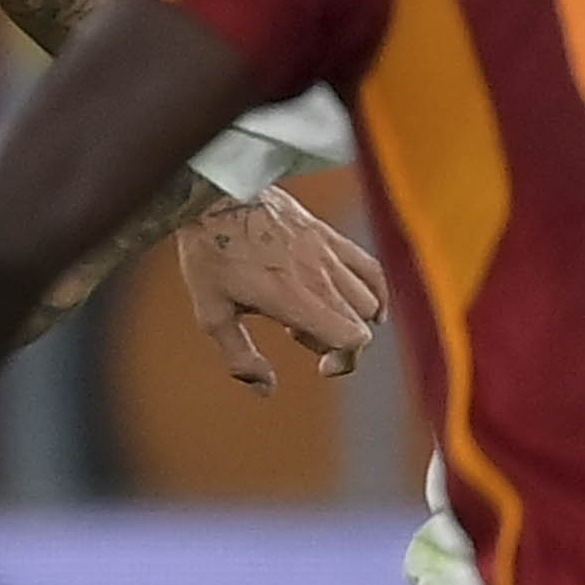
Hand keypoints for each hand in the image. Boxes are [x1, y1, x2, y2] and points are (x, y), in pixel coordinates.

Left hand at [181, 186, 384, 393]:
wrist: (214, 195)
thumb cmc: (209, 253)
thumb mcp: (211, 313)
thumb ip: (239, 357)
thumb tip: (266, 389)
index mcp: (293, 298)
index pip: (351, 338)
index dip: (344, 361)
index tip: (320, 365)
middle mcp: (319, 277)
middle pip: (361, 325)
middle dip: (340, 344)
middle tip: (301, 336)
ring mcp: (327, 254)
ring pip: (368, 298)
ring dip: (351, 318)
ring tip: (314, 314)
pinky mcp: (329, 236)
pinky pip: (370, 267)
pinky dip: (374, 291)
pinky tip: (362, 303)